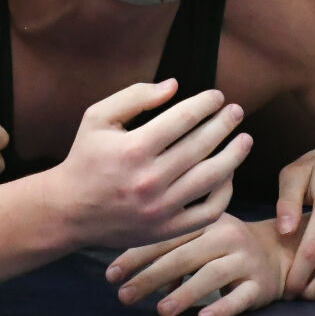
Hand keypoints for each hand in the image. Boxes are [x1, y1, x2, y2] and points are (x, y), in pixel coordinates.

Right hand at [48, 79, 251, 249]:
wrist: (69, 211)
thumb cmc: (85, 158)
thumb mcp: (98, 117)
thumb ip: (135, 96)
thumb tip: (174, 85)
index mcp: (133, 149)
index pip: (183, 119)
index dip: (205, 104)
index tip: (217, 96)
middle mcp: (150, 180)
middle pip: (201, 146)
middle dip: (224, 124)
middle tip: (237, 111)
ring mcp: (161, 208)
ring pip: (211, 178)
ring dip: (234, 156)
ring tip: (245, 140)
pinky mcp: (166, 229)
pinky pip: (208, 211)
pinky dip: (224, 192)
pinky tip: (228, 174)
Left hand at [107, 215, 290, 315]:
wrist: (279, 253)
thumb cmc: (226, 246)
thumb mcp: (200, 238)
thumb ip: (169, 250)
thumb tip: (133, 276)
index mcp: (207, 220)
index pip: (167, 236)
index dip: (137, 255)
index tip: (111, 274)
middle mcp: (227, 236)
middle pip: (184, 256)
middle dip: (150, 277)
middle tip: (124, 296)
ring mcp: (245, 260)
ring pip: (211, 276)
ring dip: (184, 293)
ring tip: (160, 310)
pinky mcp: (260, 285)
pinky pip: (240, 298)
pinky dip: (221, 308)